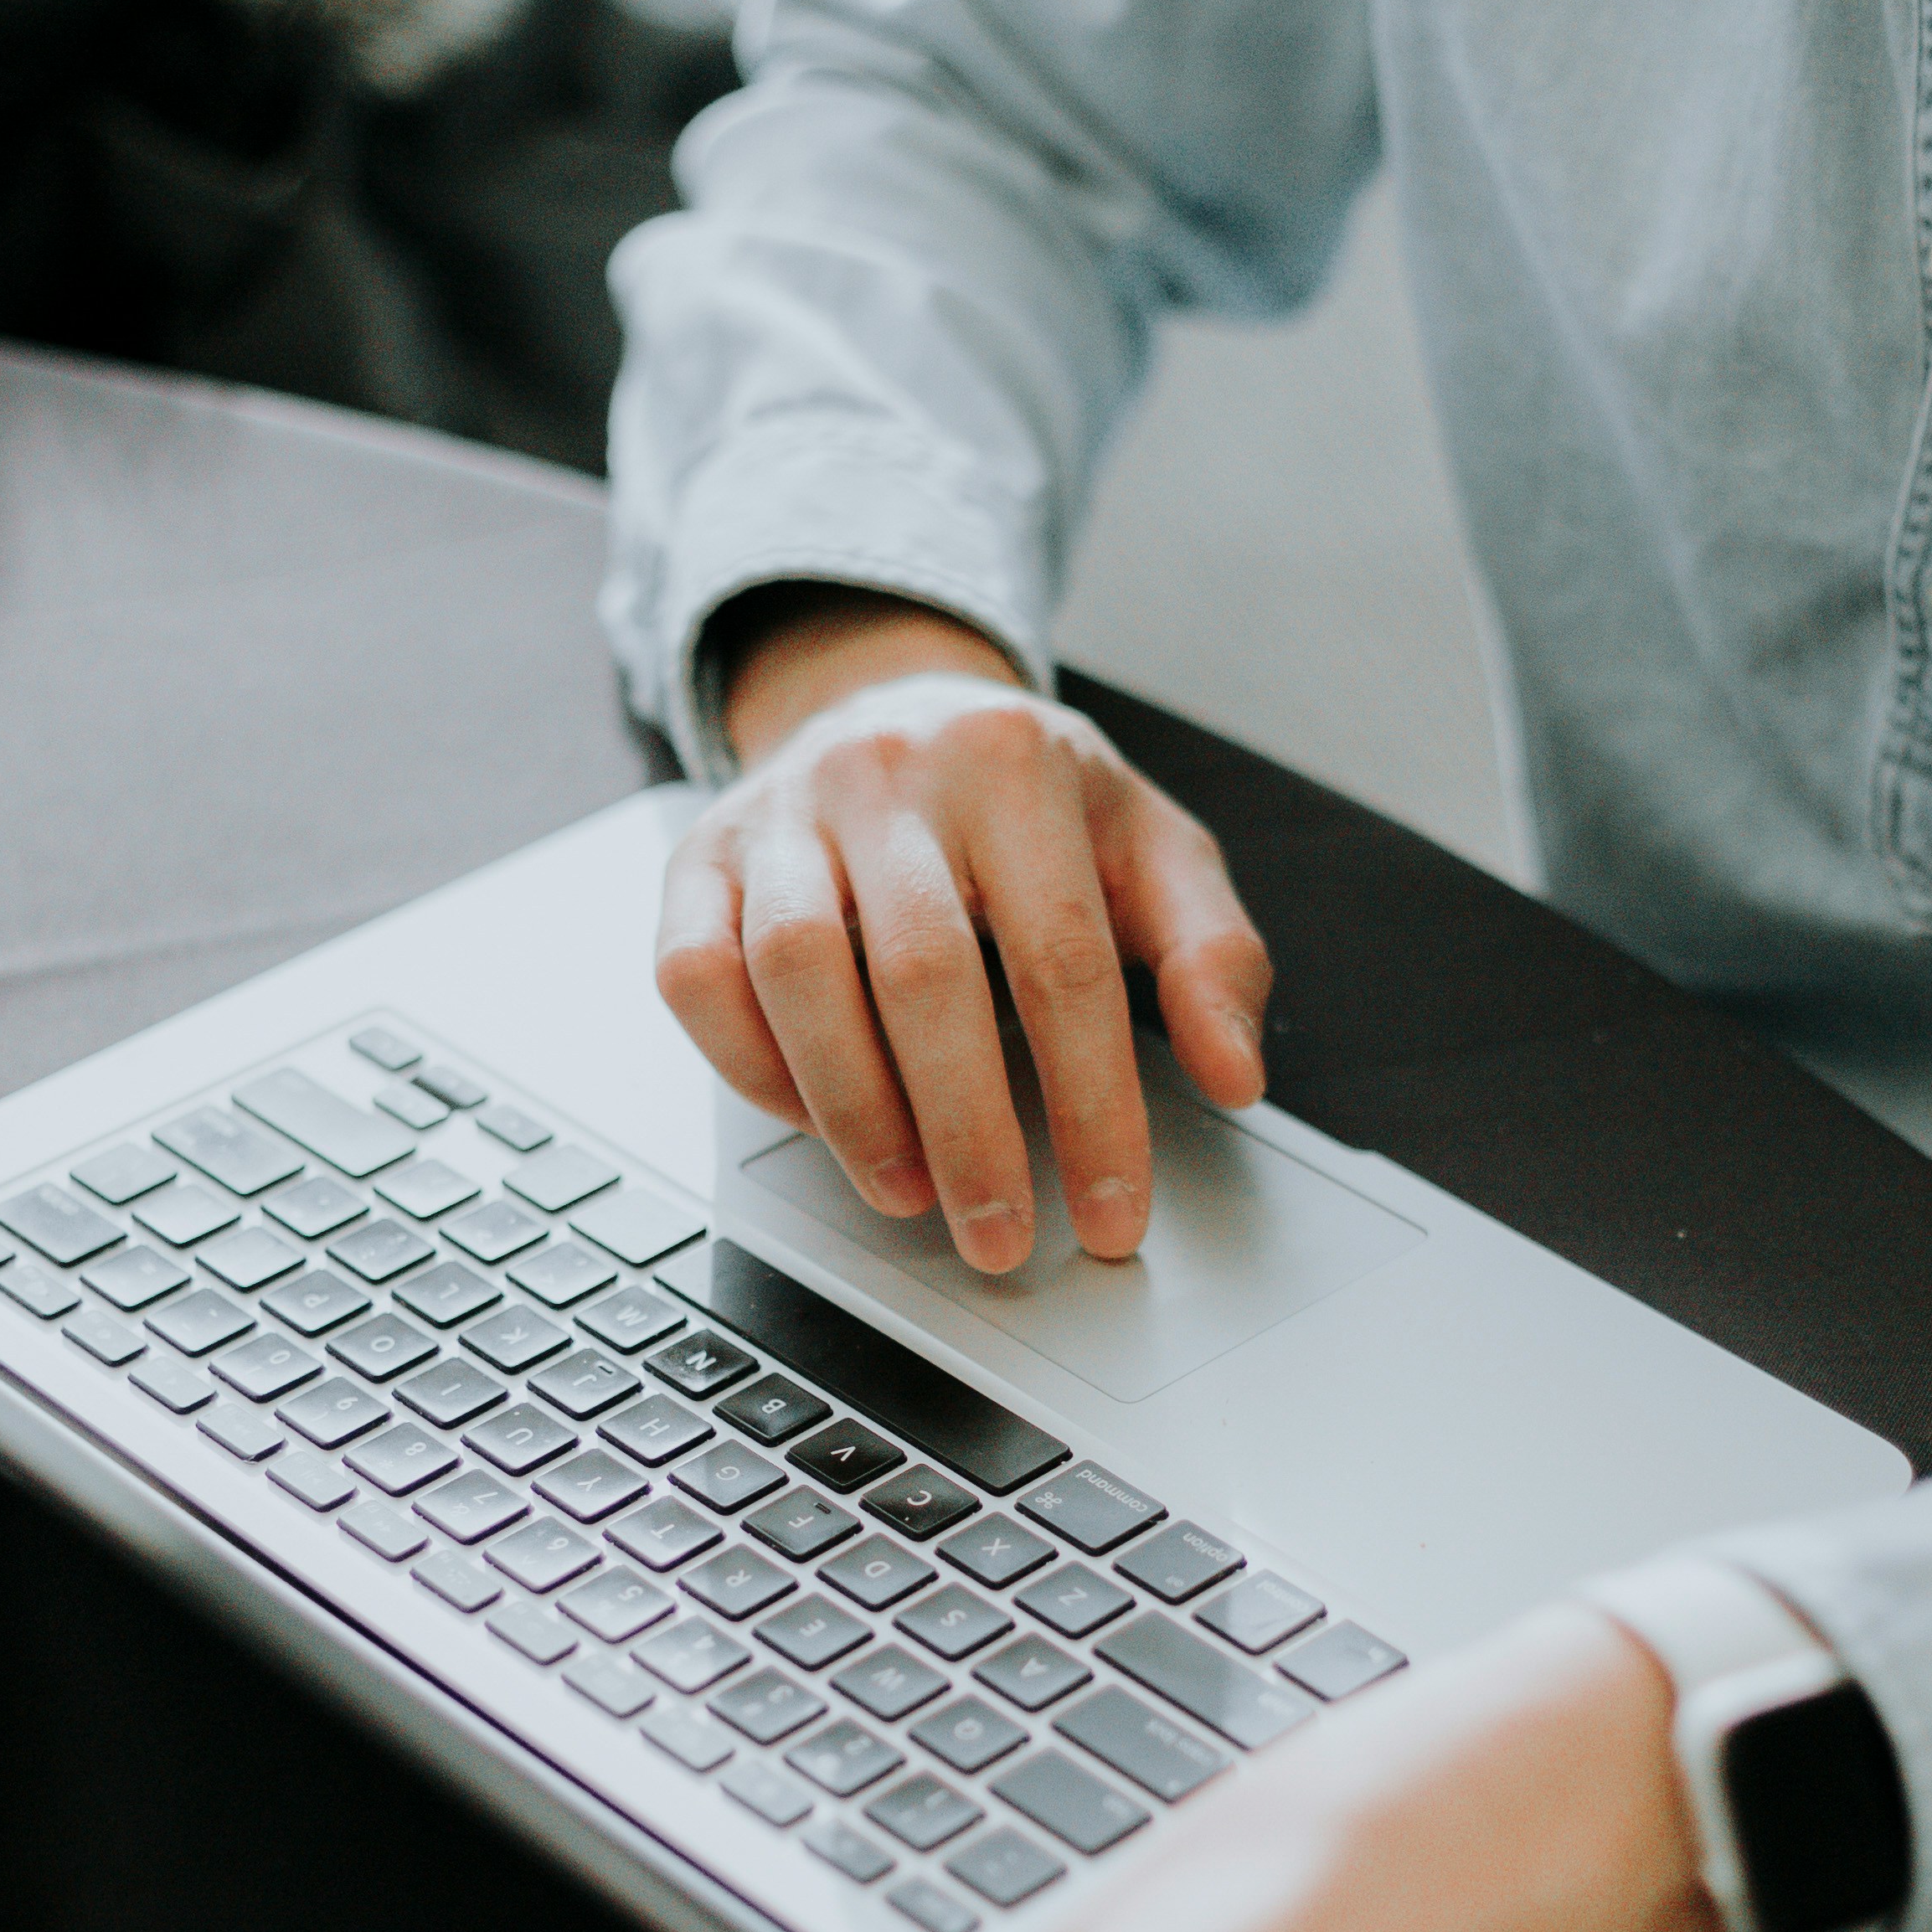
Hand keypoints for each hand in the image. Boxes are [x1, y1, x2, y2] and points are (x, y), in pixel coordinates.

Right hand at [658, 595, 1273, 1273]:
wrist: (887, 695)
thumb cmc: (1028, 798)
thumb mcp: (1149, 845)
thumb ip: (1212, 952)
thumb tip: (1236, 1073)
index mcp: (1015, 765)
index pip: (1064, 961)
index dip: (1093, 1105)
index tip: (1110, 1214)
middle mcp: (888, 774)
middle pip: (925, 975)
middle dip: (968, 1132)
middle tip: (1000, 1237)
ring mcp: (780, 811)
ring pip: (794, 970)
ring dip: (852, 1109)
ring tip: (907, 1194)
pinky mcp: (699, 854)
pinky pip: (695, 971)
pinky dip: (748, 1064)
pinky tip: (811, 1120)